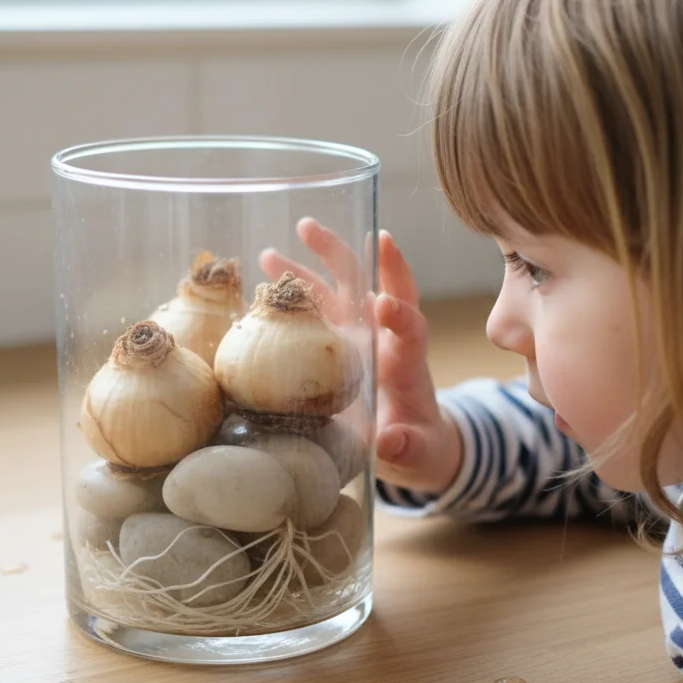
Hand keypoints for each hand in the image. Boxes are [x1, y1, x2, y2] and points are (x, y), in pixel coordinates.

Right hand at [260, 218, 461, 494]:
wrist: (416, 442)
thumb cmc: (420, 445)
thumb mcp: (419, 454)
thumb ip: (407, 447)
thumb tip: (390, 441)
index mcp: (408, 362)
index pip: (410, 328)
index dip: (400, 312)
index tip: (382, 303)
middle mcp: (383, 337)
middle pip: (367, 283)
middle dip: (340, 254)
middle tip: (307, 228)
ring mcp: (358, 338)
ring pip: (334, 293)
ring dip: (305, 270)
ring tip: (269, 254)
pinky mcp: (338, 346)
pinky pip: (316, 316)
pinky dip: (292, 302)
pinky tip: (262, 292)